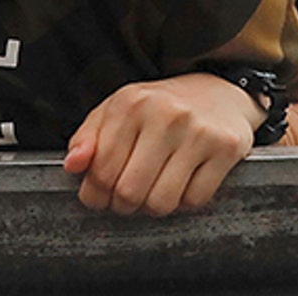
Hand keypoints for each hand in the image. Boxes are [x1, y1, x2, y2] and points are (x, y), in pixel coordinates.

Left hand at [63, 73, 260, 216]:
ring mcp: (197, 131)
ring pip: (162, 202)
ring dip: (153, 207)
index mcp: (131, 103)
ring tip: (154, 189)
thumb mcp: (117, 110)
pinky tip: (182, 182)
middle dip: (123, 205)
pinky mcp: (226, 148)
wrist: (218, 91)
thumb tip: (72, 166)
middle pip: (129, 192)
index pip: (101, 170)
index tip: (98, 197)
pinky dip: (185, 202)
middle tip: (126, 198)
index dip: (95, 194)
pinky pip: (195, 200)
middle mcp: (164, 114)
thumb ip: (87, 137)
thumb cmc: (161, 106)